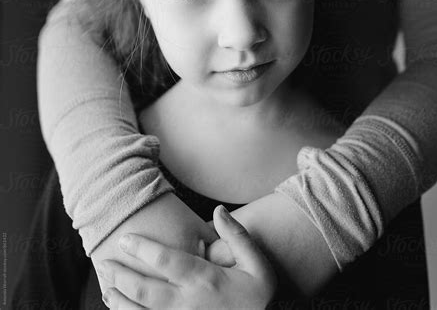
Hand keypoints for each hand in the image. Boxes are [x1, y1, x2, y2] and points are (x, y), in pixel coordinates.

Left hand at [99, 205, 276, 308]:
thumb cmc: (257, 295)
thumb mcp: (257, 264)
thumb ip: (237, 236)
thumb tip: (219, 210)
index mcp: (205, 281)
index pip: (167, 262)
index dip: (143, 249)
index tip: (125, 239)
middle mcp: (189, 304)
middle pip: (146, 291)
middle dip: (122, 276)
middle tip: (105, 261)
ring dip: (120, 301)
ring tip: (106, 286)